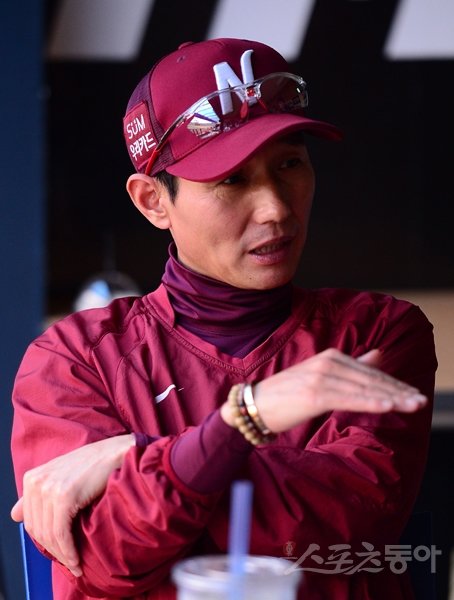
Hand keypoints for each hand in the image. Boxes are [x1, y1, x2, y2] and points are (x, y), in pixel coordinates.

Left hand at [11, 434, 134, 576]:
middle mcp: (37, 482)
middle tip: (69, 563)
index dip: (44, 541)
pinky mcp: (64, 496)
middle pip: (38, 530)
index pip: (30, 521)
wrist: (116, 452)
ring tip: (75, 565)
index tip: (59, 552)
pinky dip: (68, 551)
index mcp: (32, 478)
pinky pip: (61, 533)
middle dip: (53, 551)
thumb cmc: (92, 465)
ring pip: (49, 535)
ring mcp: (49, 488)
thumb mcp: (60, 475)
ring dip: (62, 555)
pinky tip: (76, 560)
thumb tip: (14, 515)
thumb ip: (37, 494)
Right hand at [221, 349, 426, 432]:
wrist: (255, 405)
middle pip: (370, 379)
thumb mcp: (322, 376)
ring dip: (390, 398)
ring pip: (363, 389)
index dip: (393, 384)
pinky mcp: (314, 394)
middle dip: (398, 391)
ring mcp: (321, 377)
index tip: (413, 395)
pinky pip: (348, 399)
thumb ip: (352, 366)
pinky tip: (387, 407)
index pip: (370, 372)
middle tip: (421, 401)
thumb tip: (379, 355)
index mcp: (332, 357)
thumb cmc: (289, 394)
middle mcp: (328, 363)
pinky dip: (369, 403)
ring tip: (412, 405)